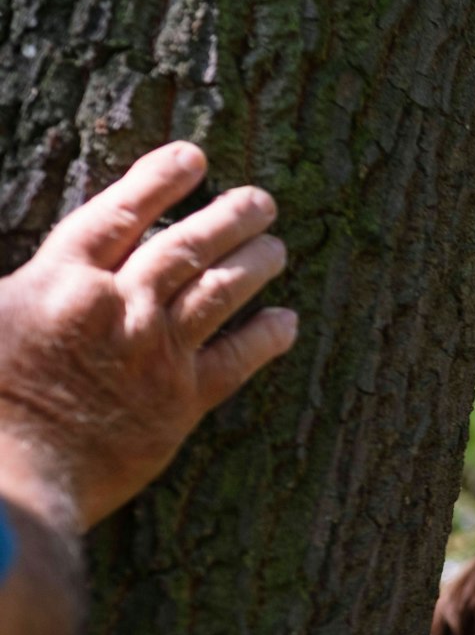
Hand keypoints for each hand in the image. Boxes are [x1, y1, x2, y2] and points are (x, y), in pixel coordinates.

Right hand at [0, 141, 297, 529]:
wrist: (10, 478)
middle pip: (186, 245)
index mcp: (60, 280)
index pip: (120, 211)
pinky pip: (238, 360)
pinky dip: (267, 336)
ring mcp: (155, 353)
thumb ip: (15, 285)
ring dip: (255, 263)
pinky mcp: (181, 402)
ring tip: (277, 246)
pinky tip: (287, 321)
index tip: (194, 157)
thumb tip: (44, 264)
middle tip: (262, 200)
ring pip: (221, 291)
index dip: (159, 179)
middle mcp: (118, 306)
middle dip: (230, 216)